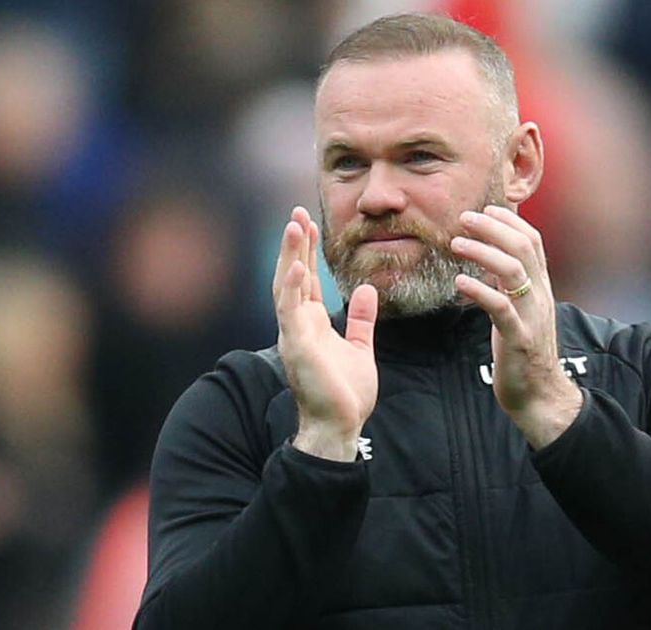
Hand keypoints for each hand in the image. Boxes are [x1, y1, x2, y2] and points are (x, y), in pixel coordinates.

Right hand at [274, 207, 378, 461]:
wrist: (341, 425)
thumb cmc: (346, 392)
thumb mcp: (359, 347)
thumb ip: (359, 319)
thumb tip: (363, 290)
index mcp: (311, 323)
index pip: (307, 280)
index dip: (307, 251)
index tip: (309, 224)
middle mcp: (297, 325)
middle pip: (292, 275)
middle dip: (294, 245)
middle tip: (297, 213)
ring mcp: (294, 335)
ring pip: (287, 287)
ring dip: (290, 256)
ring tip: (294, 227)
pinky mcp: (297, 348)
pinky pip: (291, 312)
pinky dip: (293, 288)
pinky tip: (297, 266)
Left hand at [450, 205, 581, 447]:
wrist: (541, 396)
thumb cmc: (524, 353)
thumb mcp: (521, 312)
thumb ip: (511, 286)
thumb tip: (490, 260)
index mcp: (542, 289)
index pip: (533, 242)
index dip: (510, 221)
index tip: (485, 209)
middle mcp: (541, 297)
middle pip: (524, 248)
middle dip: (493, 227)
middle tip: (464, 217)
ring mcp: (531, 317)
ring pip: (514, 271)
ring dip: (483, 252)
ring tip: (456, 243)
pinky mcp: (519, 339)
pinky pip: (502, 308)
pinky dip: (481, 291)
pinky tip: (460, 282)